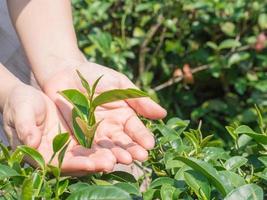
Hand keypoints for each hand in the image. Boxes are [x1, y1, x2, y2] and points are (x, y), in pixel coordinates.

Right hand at [3, 84, 115, 172]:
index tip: (90, 164)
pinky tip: (120, 143)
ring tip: (122, 156)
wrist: (29, 98)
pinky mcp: (79, 135)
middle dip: (96, 163)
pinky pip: (95, 141)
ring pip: (91, 154)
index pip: (59, 164)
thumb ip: (25, 127)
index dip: (75, 164)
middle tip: (112, 162)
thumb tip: (31, 142)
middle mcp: (58, 154)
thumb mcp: (21, 113)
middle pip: (79, 162)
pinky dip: (107, 144)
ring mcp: (70, 146)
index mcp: (41, 154)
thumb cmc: (20, 105)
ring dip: (106, 156)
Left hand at [43, 61, 166, 164]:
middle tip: (140, 157)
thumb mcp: (120, 85)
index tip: (150, 145)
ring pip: (107, 147)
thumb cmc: (96, 75)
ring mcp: (95, 134)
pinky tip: (102, 160)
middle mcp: (112, 128)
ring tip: (124, 160)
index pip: (136, 129)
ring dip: (116, 155)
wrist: (65, 72)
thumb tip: (163, 114)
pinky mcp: (78, 137)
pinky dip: (94, 154)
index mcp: (124, 116)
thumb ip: (139, 100)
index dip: (143, 137)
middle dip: (132, 149)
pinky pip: (87, 147)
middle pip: (123, 142)